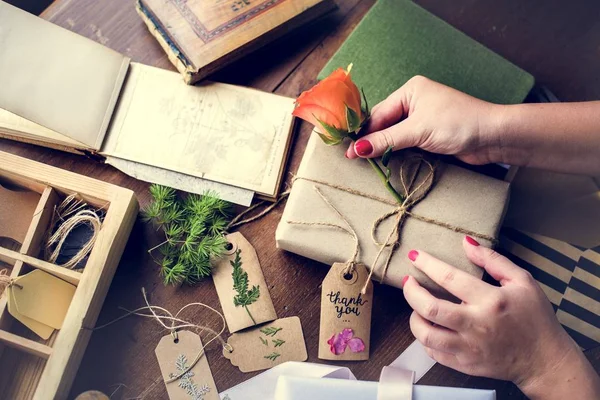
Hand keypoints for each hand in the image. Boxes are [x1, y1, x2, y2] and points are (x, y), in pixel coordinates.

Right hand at [346, 76, 502, 164]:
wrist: (493, 136)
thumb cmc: (458, 124)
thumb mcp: (418, 130)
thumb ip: (386, 140)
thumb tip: (356, 150)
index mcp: (410, 91)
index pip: (379, 114)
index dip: (365, 133)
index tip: (349, 152)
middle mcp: (414, 101)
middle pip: (384, 124)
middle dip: (373, 141)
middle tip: (355, 159)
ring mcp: (422, 118)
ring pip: (394, 135)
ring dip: (384, 148)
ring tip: (367, 163)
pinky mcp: (429, 134)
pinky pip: (405, 142)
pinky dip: (396, 152)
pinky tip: (386, 161)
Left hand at [403, 236, 599, 398]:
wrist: (544, 360)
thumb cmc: (535, 317)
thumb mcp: (523, 281)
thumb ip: (493, 260)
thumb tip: (466, 243)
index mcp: (491, 301)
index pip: (450, 278)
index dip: (428, 264)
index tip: (414, 256)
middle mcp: (476, 325)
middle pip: (430, 307)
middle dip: (411, 291)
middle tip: (408, 282)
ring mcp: (469, 348)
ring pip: (426, 334)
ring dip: (414, 318)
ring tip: (416, 307)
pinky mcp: (465, 365)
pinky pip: (434, 352)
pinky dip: (425, 339)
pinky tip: (429, 327)